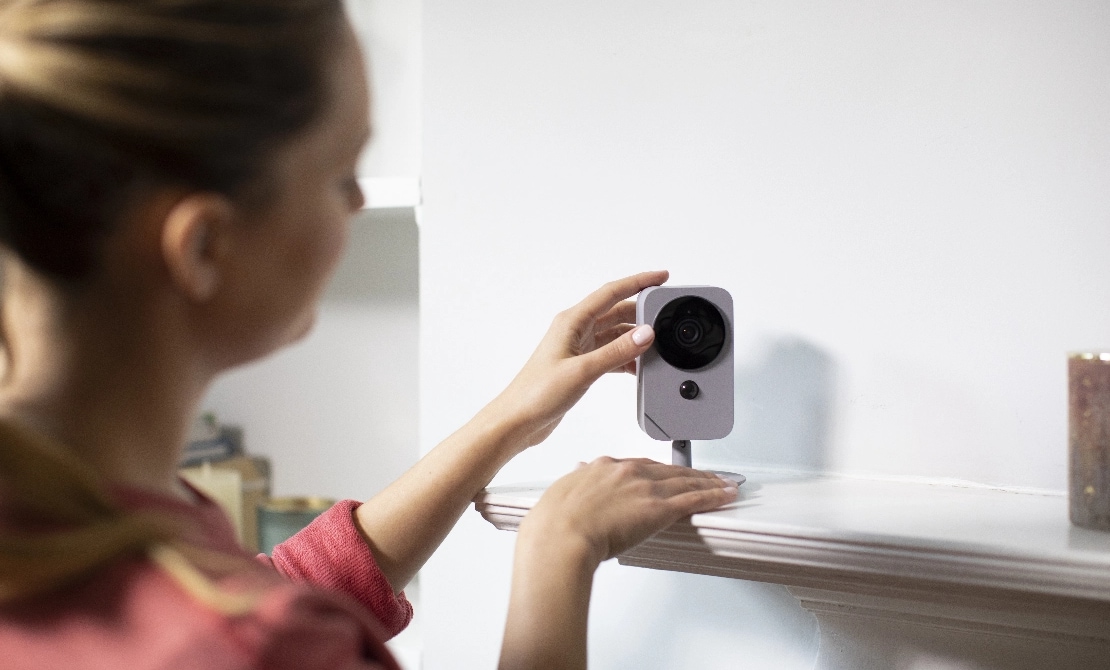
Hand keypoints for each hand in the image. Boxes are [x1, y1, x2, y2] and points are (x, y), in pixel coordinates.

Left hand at [482, 270, 668, 450]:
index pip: (612, 292)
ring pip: (615, 333)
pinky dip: (626, 357)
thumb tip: (646, 333)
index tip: (661, 277)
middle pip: (616, 311)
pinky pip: (610, 353)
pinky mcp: (580, 365)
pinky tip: (638, 367)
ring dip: (635, 339)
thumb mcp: (583, 371)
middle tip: (666, 318)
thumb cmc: (537, 393)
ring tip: (657, 347)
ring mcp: (578, 347)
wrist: (519, 420)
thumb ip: (617, 352)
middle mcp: (575, 330)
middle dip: (642, 313)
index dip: (639, 282)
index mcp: (572, 321)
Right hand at [519, 457, 738, 565]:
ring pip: (686, 481)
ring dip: (709, 482)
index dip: (658, 470)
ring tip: (724, 483)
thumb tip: (578, 473)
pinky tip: (726, 494)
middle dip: (691, 473)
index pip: (640, 465)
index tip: (666, 474)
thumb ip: (576, 482)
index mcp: (604, 467)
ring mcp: (645, 488)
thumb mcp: (562, 493)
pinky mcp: (658, 509)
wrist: (559, 536)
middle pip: (669, 469)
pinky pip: (694, 499)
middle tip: (708, 475)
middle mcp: (628, 472)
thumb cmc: (554, 522)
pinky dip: (713, 495)